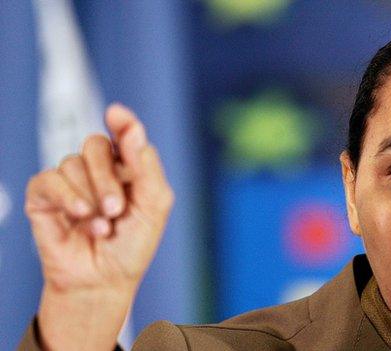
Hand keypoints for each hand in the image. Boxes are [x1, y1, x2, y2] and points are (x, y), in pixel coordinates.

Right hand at [24, 104, 173, 349]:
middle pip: (96, 145)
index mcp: (128, 168)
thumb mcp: (153, 207)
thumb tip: (133, 128)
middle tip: (116, 209)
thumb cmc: (131, 246)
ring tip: (101, 226)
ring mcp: (70, 181)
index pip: (124, 134)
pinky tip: (79, 217)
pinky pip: (49, 179)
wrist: (103, 281)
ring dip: (90, 198)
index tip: (116, 114)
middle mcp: (98, 169)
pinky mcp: (44, 195)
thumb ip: (146, 168)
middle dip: (107, 178)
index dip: (122, 122)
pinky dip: (67, 198)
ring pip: (72, 163)